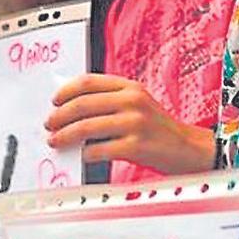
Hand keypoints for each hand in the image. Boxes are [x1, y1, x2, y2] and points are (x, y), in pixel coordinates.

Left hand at [46, 74, 215, 174]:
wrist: (189, 149)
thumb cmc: (158, 129)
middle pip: (82, 104)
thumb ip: (111, 101)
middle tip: (50, 125)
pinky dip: (85, 154)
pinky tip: (81, 156)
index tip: (54, 101)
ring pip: (86, 127)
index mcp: (130, 87)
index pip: (88, 82)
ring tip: (56, 141)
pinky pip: (99, 150)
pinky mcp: (136, 146)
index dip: (65, 91)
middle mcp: (132, 101)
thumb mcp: (138, 104)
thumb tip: (73, 109)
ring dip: (65, 136)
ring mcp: (134, 123)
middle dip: (59, 116)